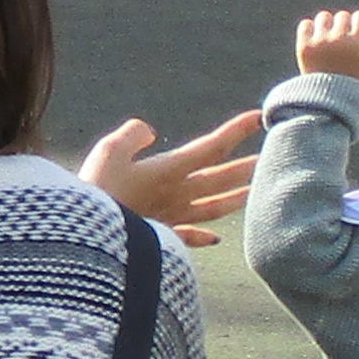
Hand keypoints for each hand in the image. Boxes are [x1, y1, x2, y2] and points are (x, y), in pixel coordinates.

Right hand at [75, 108, 264, 247]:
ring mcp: (170, 220)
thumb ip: (133, 135)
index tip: (257, 117)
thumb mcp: (109, 151)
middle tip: (272, 155)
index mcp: (168, 171)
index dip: (235, 131)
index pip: (210, 148)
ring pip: (213, 209)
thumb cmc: (96, 193)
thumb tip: (150, 132)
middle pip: (220, 179)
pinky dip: (204, 236)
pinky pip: (188, 237)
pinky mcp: (157, 239)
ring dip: (237, 199)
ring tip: (256, 191)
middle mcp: (177, 196)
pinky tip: (215, 238)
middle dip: (246, 165)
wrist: (86, 241)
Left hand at [294, 9, 358, 78]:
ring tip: (326, 41)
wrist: (329, 101)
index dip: (358, 25)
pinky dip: (309, 31)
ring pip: (324, 17)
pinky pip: (305, 25)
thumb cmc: (352, 82)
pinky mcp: (304, 46)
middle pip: (342, 16)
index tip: (355, 36)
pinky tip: (313, 42)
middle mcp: (341, 39)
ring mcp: (321, 41)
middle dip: (342, 27)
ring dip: (325, 26)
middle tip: (340, 42)